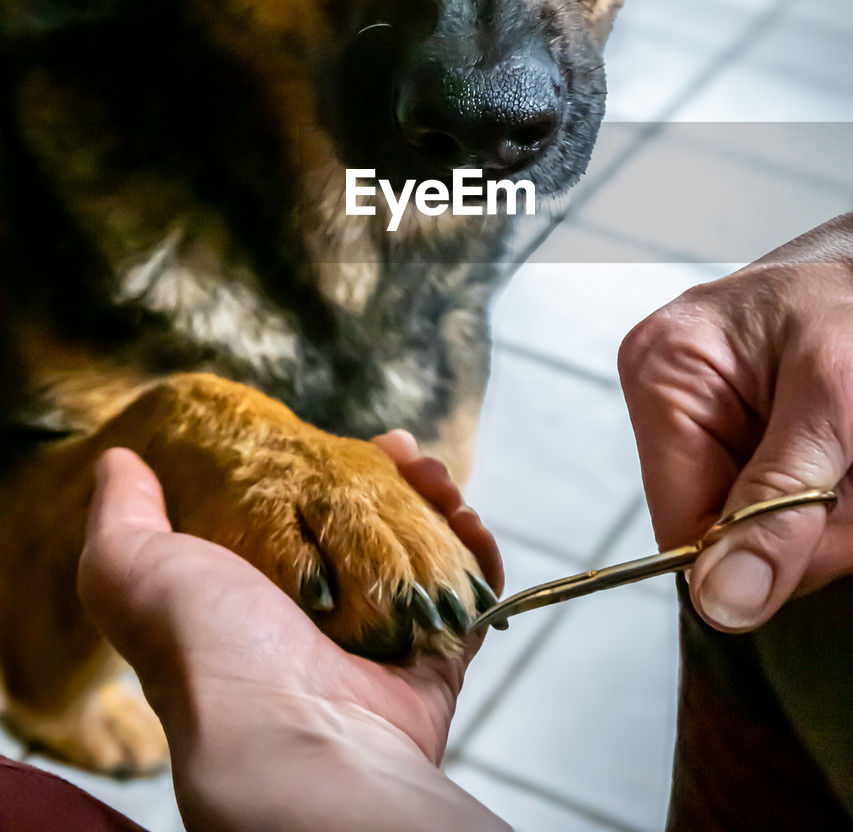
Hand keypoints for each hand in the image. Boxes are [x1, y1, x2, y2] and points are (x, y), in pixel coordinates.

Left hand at [78, 439, 504, 831]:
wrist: (290, 739)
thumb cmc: (208, 653)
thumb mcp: (137, 570)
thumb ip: (123, 518)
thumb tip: (119, 462)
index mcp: (257, 600)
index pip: (304, 518)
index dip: (330, 471)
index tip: (354, 440)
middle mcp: (321, 624)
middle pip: (372, 532)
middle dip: (396, 482)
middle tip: (408, 453)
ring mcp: (382, 646)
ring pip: (424, 558)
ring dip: (440, 507)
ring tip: (440, 479)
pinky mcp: (433, 666)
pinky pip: (470, 601)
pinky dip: (479, 557)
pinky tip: (469, 520)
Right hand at [618, 215, 852, 632]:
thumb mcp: (830, 399)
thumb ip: (780, 498)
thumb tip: (723, 599)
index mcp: (663, 377)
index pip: (681, 527)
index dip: (762, 550)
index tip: (832, 515)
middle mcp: (672, 402)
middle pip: (729, 532)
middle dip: (814, 522)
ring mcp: (709, 419)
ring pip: (768, 527)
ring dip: (835, 512)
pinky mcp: (748, 434)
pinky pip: (786, 503)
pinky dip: (836, 497)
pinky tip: (847, 454)